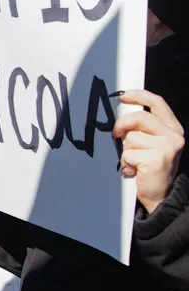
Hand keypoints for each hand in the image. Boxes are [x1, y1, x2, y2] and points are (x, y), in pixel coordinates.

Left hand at [113, 90, 184, 213]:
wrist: (161, 195)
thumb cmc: (152, 168)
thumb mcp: (152, 143)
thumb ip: (143, 128)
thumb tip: (122, 112)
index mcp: (173, 128)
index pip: (157, 103)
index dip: (139, 95)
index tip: (122, 95)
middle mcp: (173, 136)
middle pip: (139, 118)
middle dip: (121, 125)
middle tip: (116, 135)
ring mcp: (167, 147)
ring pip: (131, 137)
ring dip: (126, 150)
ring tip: (134, 161)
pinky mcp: (157, 159)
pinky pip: (128, 154)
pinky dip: (126, 163)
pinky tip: (134, 170)